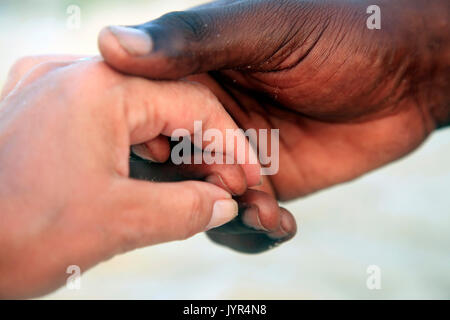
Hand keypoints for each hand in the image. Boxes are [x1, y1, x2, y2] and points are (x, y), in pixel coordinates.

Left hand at [0, 55, 262, 297]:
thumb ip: (187, 210)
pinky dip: (138, 146)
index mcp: (98, 89)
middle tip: (227, 184)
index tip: (251, 176)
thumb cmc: (15, 235)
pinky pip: (107, 119)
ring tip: (199, 182)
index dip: (230, 143)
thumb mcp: (120, 223)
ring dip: (172, 147)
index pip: (192, 103)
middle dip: (203, 145)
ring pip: (137, 110)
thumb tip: (223, 205)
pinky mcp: (41, 112)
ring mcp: (52, 90)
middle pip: (166, 102)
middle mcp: (73, 76)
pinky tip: (155, 171)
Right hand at [98, 0, 448, 199]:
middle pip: (171, 167)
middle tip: (232, 189)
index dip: (151, 140)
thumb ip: (193, 39)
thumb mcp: (265, 28)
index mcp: (195, 72)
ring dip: (226, 215)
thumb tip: (109, 43)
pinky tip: (280, 223)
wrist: (408, 75)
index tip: (171, 157)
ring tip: (263, 211)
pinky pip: (245, 218)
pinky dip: (256, 230)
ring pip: (204, 200)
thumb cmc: (342, 35)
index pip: (145, 113)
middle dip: (193, 188)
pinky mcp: (271, 184)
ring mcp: (239, 154)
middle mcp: (210, 117)